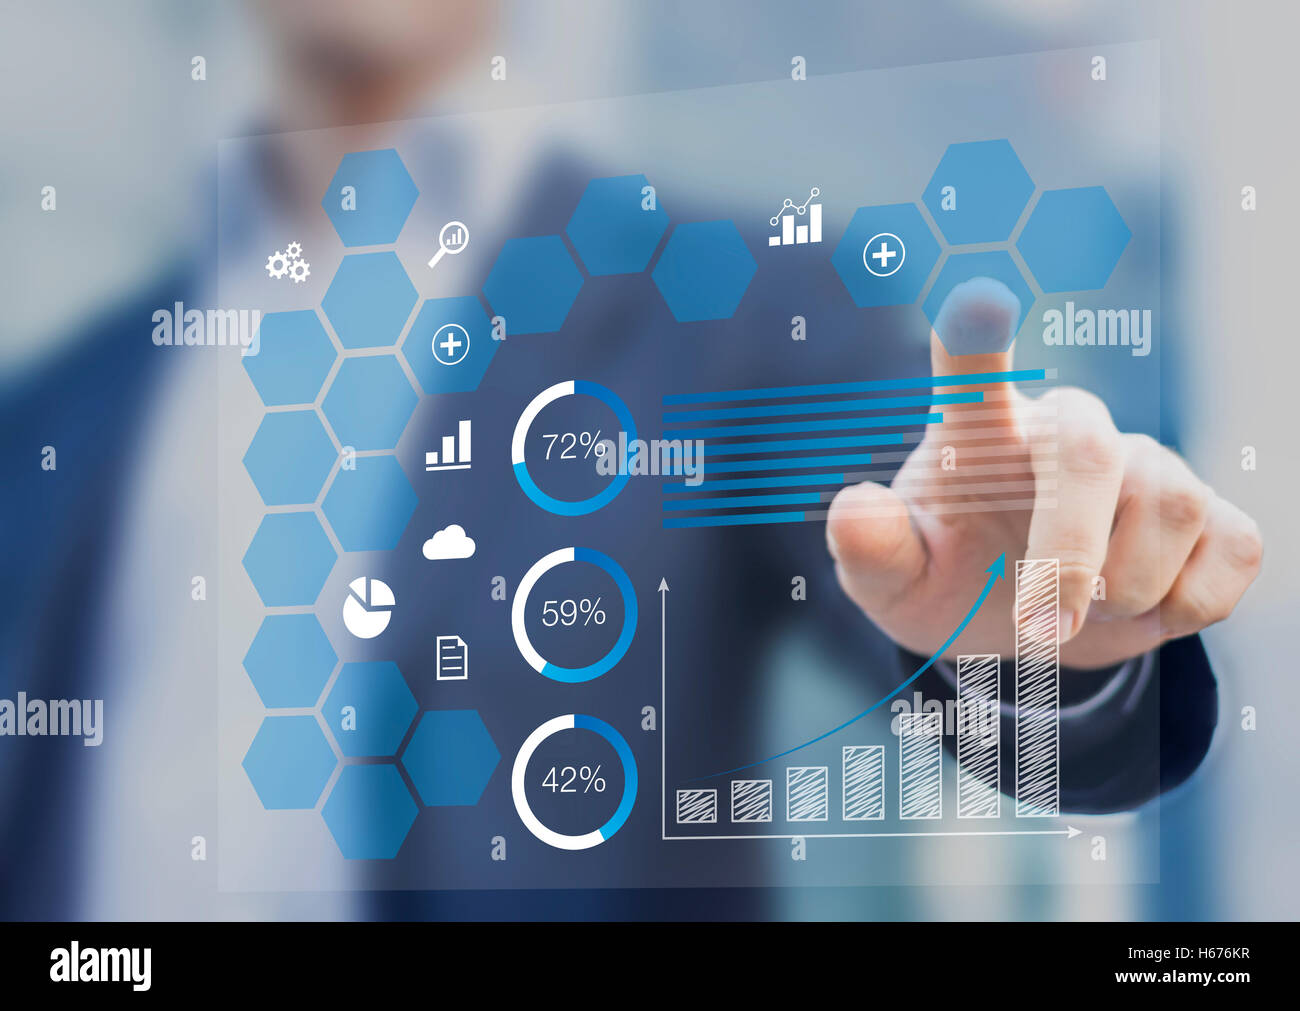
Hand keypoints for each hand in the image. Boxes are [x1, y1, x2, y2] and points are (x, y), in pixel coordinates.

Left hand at [826, 279, 1262, 669]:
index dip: (977, 338)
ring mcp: (1147, 469)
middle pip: (1093, 450)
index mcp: (980, 434)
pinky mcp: (1211, 518)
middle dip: (1072, 550)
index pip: (973, 371)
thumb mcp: (895, 581)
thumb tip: (856, 508)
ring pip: (1173, 505)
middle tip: (1040, 627)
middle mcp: (1069, 434)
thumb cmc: (948, 582)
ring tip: (1074, 613)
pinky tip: (1142, 607)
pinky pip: (1232, 548)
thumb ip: (872, 549)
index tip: (976, 300)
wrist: (1021, 633)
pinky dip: (1187, 602)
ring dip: (1122, 589)